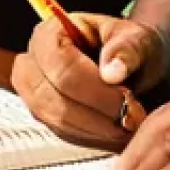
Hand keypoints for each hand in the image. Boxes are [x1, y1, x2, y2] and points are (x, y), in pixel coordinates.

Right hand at [11, 12, 166, 149]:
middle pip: (53, 96)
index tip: (127, 99)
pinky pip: (63, 134)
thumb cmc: (129, 46)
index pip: (62, 65)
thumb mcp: (137, 39)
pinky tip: (116, 131)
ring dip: (96, 128)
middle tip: (131, 117)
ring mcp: (33, 92)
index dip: (94, 88)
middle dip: (95, 112)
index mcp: (50, 33)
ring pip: (57, 120)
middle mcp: (33, 62)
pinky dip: (92, 137)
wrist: (129, 63)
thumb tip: (112, 73)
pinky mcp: (44, 117)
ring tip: (128, 123)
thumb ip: (127, 50)